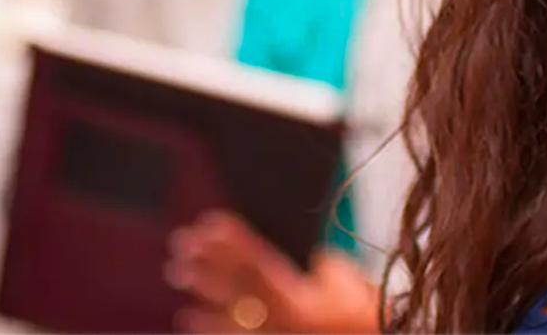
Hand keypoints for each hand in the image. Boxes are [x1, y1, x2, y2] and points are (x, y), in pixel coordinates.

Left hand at [166, 211, 380, 333]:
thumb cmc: (370, 324)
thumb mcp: (357, 289)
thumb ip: (332, 268)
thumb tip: (316, 257)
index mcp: (300, 302)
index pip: (257, 263)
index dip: (231, 242)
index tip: (208, 223)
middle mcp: (280, 325)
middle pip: (235, 287)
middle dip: (206, 264)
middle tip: (181, 244)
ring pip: (226, 314)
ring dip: (201, 290)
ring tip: (176, 271)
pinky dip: (209, 328)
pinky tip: (188, 317)